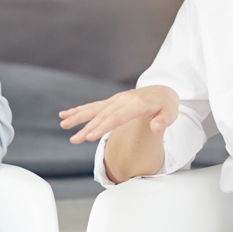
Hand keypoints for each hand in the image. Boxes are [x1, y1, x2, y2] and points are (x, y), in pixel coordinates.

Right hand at [59, 85, 179, 143]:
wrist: (163, 91)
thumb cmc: (166, 106)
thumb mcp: (170, 114)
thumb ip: (163, 122)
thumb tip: (157, 128)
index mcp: (136, 104)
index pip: (116, 118)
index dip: (102, 127)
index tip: (89, 137)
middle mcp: (123, 100)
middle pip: (102, 115)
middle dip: (86, 127)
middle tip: (74, 139)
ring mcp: (116, 99)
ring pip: (94, 109)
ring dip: (77, 116)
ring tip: (62, 124)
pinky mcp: (112, 101)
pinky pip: (93, 106)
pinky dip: (79, 110)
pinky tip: (65, 114)